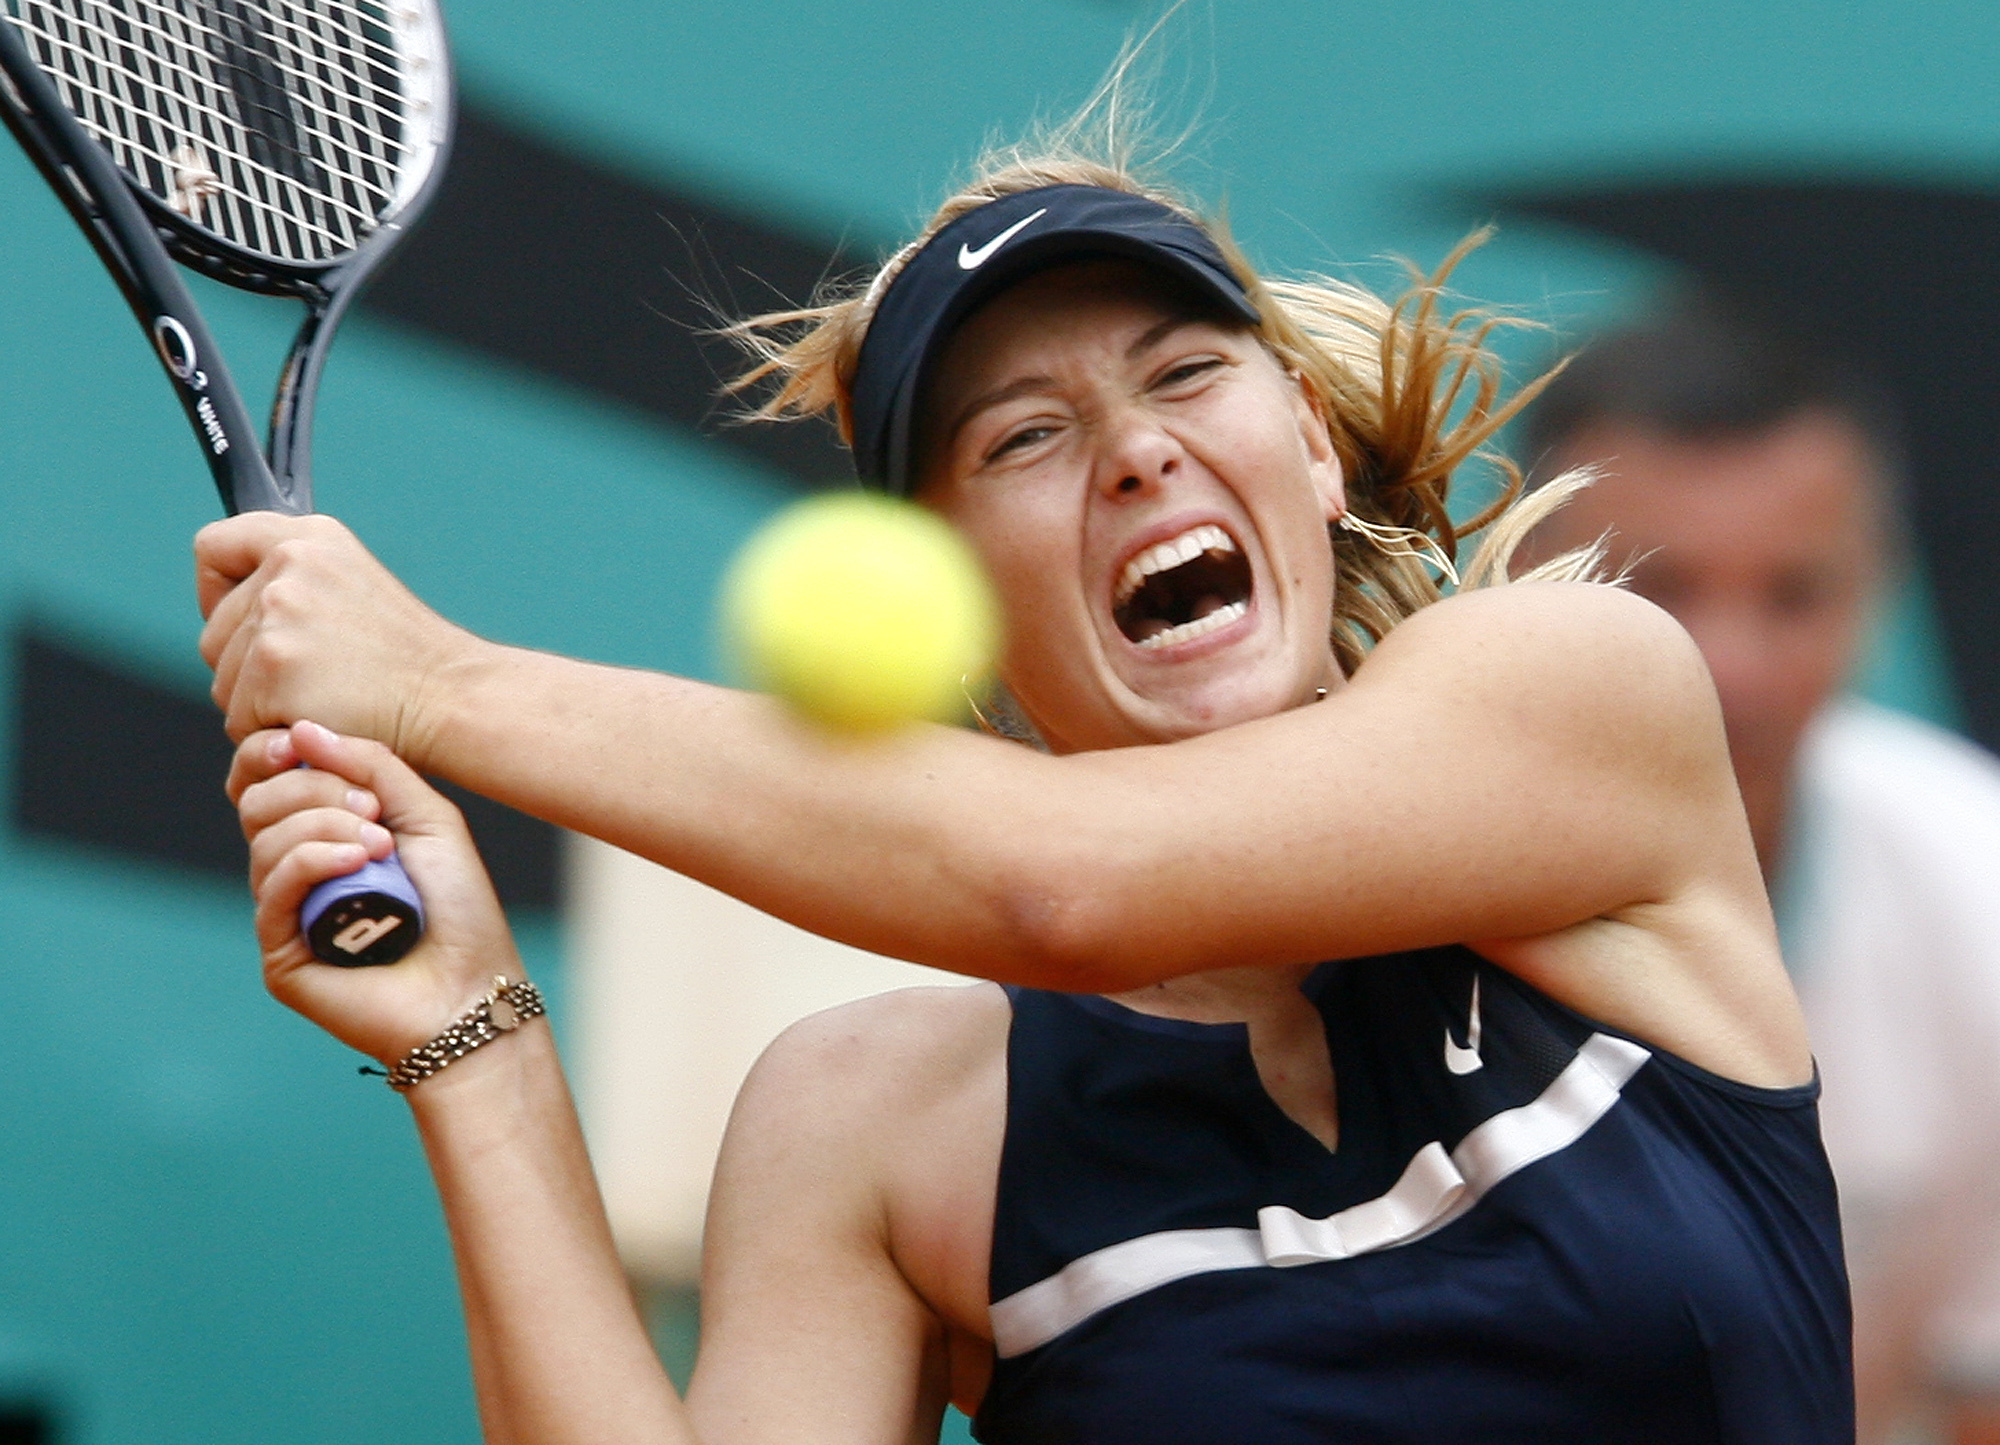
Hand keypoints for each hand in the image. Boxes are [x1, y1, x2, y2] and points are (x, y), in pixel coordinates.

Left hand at [196, 512, 471, 758]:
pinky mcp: (273, 667)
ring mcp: (279, 614)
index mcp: (309, 538)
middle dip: (247, 667)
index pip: (214, 547)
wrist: (450, 699)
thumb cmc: (408, 661)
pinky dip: (272, 733)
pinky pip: (239, 719)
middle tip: (312, 679)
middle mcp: (290, 563)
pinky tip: (320, 720)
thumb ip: (294, 583)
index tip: (242, 621)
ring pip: (224, 681)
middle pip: (214, 632)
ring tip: (324, 699)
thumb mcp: (353, 588)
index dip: (217, 593)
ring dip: (261, 704)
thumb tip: (236, 606)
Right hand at [234, 720, 524, 1064]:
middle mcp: (300, 869)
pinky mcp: (281, 951)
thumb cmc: (458, 906)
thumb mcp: (427, 817)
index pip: (270, 780)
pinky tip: (356, 861)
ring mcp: (287, 911)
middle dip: (313, 789)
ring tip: (380, 846)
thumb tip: (302, 729)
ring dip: (323, 826)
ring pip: (264, 840)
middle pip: (259, 803)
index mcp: (328, 832)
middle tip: (375, 812)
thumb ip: (372, 767)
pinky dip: (312, 860)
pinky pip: (274, 886)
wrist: (472, 988)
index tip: (299, 739)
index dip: (273, 753)